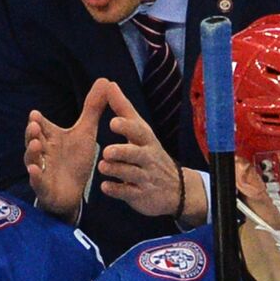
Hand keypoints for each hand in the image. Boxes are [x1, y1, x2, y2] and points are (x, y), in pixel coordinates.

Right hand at [24, 78, 111, 222]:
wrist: (72, 192)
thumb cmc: (74, 160)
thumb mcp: (85, 132)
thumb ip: (93, 108)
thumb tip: (105, 80)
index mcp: (50, 137)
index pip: (41, 126)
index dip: (37, 121)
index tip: (35, 114)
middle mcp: (42, 152)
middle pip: (32, 140)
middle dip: (31, 133)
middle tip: (33, 125)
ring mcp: (41, 169)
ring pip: (31, 160)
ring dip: (31, 152)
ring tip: (34, 144)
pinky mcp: (43, 187)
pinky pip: (37, 182)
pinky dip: (35, 176)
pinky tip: (35, 171)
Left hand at [96, 82, 202, 222]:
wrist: (176, 189)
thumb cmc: (150, 153)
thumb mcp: (140, 130)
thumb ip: (123, 109)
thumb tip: (109, 84)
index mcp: (146, 140)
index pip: (138, 131)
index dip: (127, 127)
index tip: (113, 121)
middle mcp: (147, 158)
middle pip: (137, 154)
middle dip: (123, 152)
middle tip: (107, 151)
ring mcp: (145, 178)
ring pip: (130, 174)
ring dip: (116, 170)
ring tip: (103, 166)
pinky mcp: (140, 195)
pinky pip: (128, 193)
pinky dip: (116, 190)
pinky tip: (105, 186)